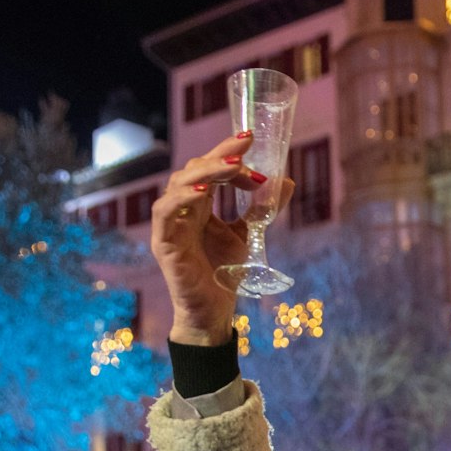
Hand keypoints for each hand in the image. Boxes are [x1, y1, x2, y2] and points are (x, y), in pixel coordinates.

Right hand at [148, 135, 293, 347]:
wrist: (213, 312)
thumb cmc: (224, 274)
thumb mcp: (249, 235)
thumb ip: (261, 209)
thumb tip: (287, 181)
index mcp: (199, 205)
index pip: (208, 168)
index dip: (226, 152)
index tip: (249, 138)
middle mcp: (182, 210)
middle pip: (193, 169)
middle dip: (220, 158)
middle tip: (246, 154)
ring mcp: (170, 225)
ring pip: (178, 184)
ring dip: (205, 172)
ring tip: (231, 168)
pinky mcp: (163, 243)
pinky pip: (166, 212)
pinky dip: (182, 198)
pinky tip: (203, 191)